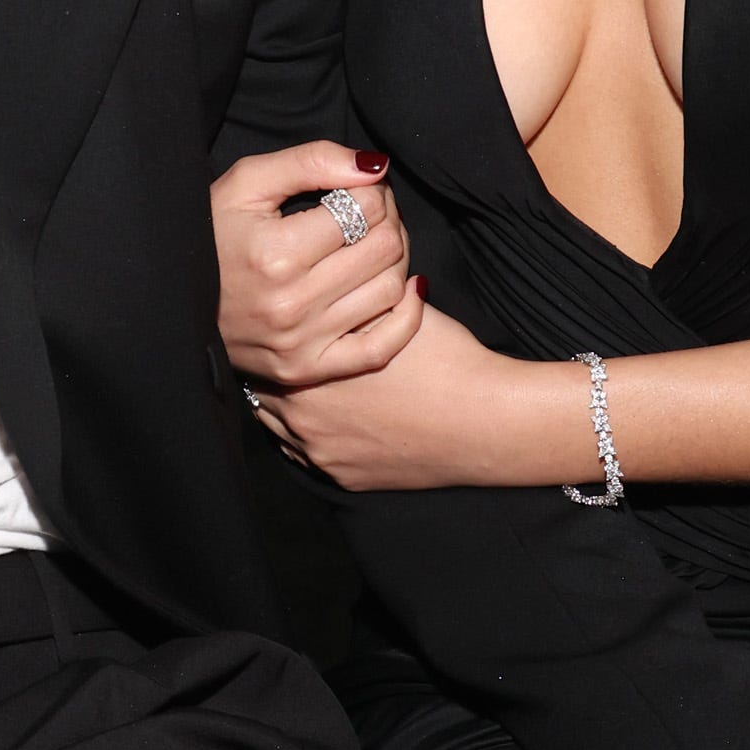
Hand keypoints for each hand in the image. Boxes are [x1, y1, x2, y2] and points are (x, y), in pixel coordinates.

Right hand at [214, 142, 414, 384]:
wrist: (172, 301)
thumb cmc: (211, 235)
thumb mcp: (246, 183)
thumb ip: (310, 161)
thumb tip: (374, 166)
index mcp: (274, 253)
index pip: (365, 210)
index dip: (372, 190)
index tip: (359, 189)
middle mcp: (290, 302)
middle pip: (383, 248)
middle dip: (389, 219)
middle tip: (374, 212)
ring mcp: (301, 342)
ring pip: (389, 290)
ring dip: (397, 258)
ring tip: (379, 243)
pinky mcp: (308, 369)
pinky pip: (381, 347)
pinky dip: (408, 317)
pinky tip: (409, 289)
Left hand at [251, 297, 551, 491]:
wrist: (485, 421)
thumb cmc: (445, 360)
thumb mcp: (394, 312)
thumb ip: (354, 296)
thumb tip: (336, 271)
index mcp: (309, 368)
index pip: (269, 348)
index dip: (278, 335)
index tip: (286, 325)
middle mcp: (303, 417)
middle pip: (264, 389)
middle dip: (277, 372)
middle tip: (290, 355)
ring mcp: (320, 453)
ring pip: (280, 427)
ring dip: (287, 408)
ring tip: (307, 388)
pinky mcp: (342, 478)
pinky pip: (305, 457)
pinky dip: (311, 438)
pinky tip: (328, 420)